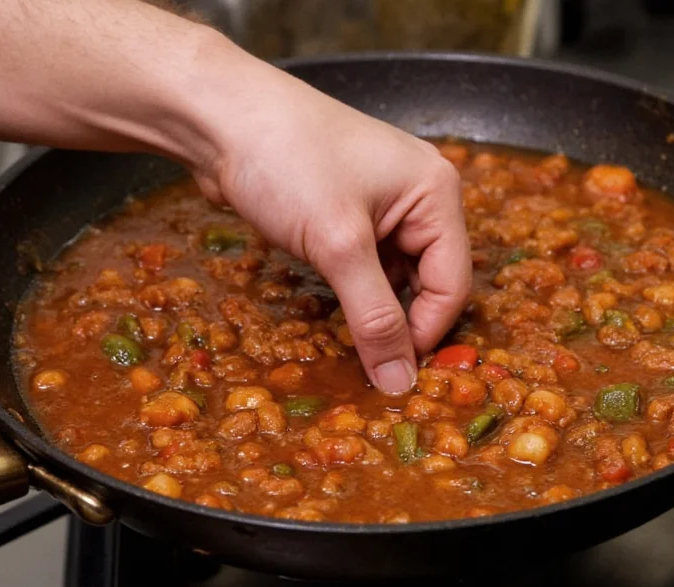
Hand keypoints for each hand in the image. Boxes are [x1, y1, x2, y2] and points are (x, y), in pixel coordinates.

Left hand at [193, 60, 471, 393]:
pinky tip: (329, 308)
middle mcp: (416, 197)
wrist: (220, 117)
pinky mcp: (343, 211)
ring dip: (371, 308)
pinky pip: (362, 264)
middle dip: (400, 322)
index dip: (426, 333)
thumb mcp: (338, 244)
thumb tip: (401, 382)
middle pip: (426, 281)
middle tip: (370, 364)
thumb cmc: (288, 163)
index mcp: (436, 193)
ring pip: (391, 276)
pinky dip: (349, 290)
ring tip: (347, 340)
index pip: (453, 283)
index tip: (393, 374)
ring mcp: (378, 203)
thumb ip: (373, 317)